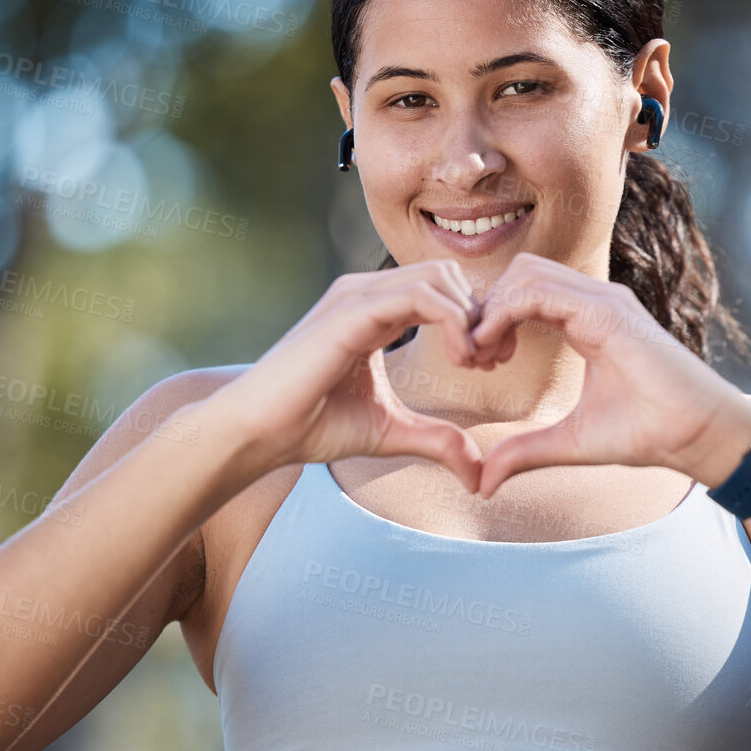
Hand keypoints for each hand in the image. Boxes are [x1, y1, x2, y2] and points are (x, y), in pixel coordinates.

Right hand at [211, 260, 487, 491]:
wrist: (258, 433)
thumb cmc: (311, 426)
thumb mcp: (391, 432)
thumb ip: (436, 441)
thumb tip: (479, 475)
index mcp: (375, 311)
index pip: (442, 290)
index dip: (476, 320)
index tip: (492, 362)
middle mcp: (366, 294)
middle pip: (447, 275)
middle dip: (480, 314)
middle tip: (491, 360)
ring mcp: (356, 297)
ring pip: (438, 277)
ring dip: (470, 317)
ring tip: (474, 362)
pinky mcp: (351, 312)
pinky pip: (420, 296)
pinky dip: (453, 322)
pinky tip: (460, 358)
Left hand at [464, 253, 750, 496]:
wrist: (696, 435)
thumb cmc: (648, 433)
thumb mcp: (570, 442)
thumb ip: (524, 452)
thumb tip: (482, 483)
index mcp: (588, 319)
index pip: (524, 292)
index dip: (490, 320)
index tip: (478, 364)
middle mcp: (594, 301)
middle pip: (519, 272)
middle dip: (485, 308)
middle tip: (474, 358)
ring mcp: (602, 301)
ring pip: (524, 273)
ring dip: (490, 309)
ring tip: (481, 356)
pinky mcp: (607, 311)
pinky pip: (537, 292)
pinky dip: (504, 314)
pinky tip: (494, 351)